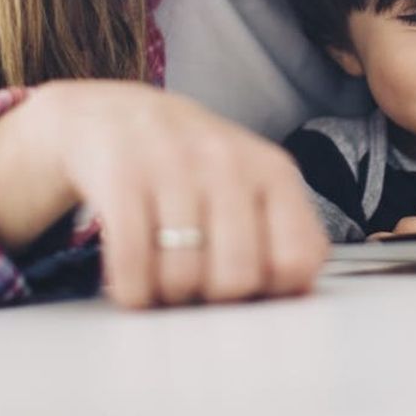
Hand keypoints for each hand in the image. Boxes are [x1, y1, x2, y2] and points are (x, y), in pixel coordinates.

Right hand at [0, 80, 327, 308]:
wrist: (116, 117)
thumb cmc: (194, 166)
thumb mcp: (254, 186)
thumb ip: (287, 235)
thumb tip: (299, 292)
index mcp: (272, 170)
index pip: (296, 261)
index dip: (272, 290)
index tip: (250, 284)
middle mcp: (227, 161)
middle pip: (236, 280)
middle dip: (213, 298)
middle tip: (198, 280)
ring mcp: (173, 164)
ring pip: (182, 279)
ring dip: (168, 294)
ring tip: (163, 269)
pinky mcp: (120, 175)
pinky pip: (131, 266)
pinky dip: (130, 289)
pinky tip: (132, 277)